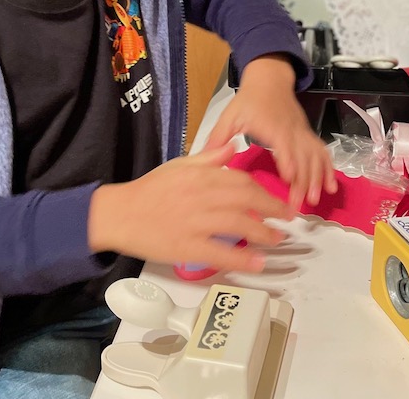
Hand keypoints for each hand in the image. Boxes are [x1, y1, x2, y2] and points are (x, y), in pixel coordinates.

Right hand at [88, 142, 293, 272]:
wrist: (119, 213)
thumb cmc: (149, 190)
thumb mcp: (179, 165)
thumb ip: (209, 158)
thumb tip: (234, 146)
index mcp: (201, 175)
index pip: (242, 180)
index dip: (264, 190)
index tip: (277, 199)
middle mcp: (202, 196)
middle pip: (247, 200)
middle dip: (273, 209)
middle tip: (289, 219)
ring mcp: (195, 222)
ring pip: (239, 225)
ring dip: (264, 233)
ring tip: (277, 240)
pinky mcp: (187, 247)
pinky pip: (220, 253)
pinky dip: (242, 259)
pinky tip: (258, 263)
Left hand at [205, 55, 336, 208]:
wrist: (270, 80)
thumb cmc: (249, 100)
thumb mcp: (230, 116)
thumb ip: (218, 138)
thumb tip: (203, 158)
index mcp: (273, 127)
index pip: (284, 145)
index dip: (288, 161)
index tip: (290, 180)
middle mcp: (292, 131)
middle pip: (302, 157)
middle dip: (303, 181)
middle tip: (298, 205)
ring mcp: (303, 133)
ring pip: (315, 157)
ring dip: (317, 178)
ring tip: (315, 200)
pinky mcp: (308, 135)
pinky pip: (322, 152)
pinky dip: (328, 169)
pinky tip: (330, 186)